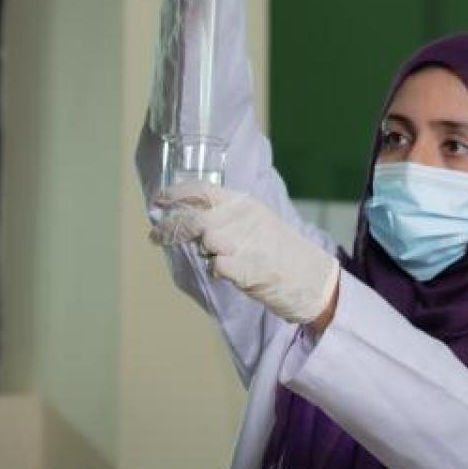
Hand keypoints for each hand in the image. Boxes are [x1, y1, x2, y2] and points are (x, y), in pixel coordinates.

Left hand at [153, 183, 339, 327]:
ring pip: (202, 242)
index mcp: (244, 203)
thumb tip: (194, 218)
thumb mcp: (259, 221)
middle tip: (155, 235)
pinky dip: (215, 270)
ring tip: (212, 256)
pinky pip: (214, 267)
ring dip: (200, 251)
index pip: (201, 190)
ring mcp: (242, 244)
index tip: (158, 199)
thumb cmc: (283, 251)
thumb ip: (229, 217)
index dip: (175, 193)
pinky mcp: (243, 269)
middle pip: (192, 218)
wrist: (312, 278)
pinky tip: (226, 272)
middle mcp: (241, 219)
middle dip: (169, 227)